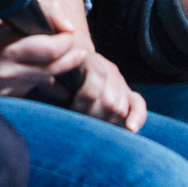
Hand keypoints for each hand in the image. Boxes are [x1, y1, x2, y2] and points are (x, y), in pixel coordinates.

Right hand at [0, 9, 85, 98]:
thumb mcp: (9, 11)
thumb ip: (44, 12)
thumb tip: (70, 28)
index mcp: (5, 47)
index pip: (49, 49)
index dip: (66, 41)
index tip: (70, 33)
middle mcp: (4, 72)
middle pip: (52, 68)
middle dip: (70, 58)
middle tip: (79, 50)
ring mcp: (3, 89)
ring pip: (45, 79)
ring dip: (56, 68)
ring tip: (60, 55)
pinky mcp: (4, 98)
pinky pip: (32, 87)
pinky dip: (39, 77)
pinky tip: (36, 68)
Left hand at [31, 0, 145, 129]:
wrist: (71, 58)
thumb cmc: (55, 72)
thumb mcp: (48, 71)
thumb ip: (49, 79)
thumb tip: (54, 87)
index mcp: (87, 60)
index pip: (94, 86)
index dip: (83, 103)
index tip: (72, 110)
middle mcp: (107, 69)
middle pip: (110, 101)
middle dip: (95, 116)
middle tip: (81, 122)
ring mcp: (119, 81)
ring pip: (121, 106)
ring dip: (107, 121)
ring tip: (91, 126)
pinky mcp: (127, 93)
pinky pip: (139, 104)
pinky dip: (136, 117)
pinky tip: (130, 128)